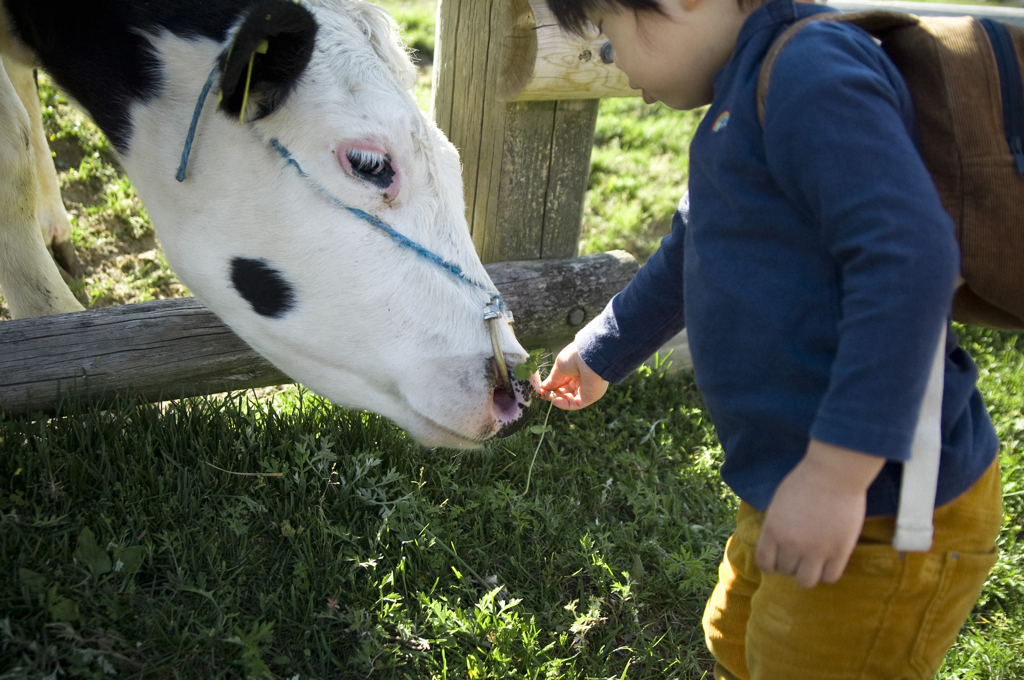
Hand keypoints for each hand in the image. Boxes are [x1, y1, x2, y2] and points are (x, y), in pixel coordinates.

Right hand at [539, 342, 608, 409]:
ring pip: (569, 398)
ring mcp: (586, 389)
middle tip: (543, 394)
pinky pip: (575, 404)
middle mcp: (581, 379)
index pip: (562, 380)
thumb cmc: (574, 357)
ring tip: (547, 396)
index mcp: (575, 369)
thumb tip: (544, 388)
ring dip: (557, 399)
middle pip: (565, 390)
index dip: (551, 385)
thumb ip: (552, 380)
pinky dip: (564, 404)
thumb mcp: (559, 367)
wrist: (590, 358)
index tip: (542, 388)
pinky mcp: (589, 397)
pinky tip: (555, 401)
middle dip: (553, 392)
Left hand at [755, 439, 884, 588]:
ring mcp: (816, 550)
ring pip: (806, 581)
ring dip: (808, 573)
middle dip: (791, 565)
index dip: (770, 565)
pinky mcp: (839, 551)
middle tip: (800, 555)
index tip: (777, 562)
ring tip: (814, 562)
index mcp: (772, 530)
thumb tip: (775, 544)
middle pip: (786, 571)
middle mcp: (791, 544)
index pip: (764, 562)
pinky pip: (830, 577)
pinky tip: (830, 561)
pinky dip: (828, 572)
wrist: (834, 473)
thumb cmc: (806, 481)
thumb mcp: (779, 503)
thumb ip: (775, 526)